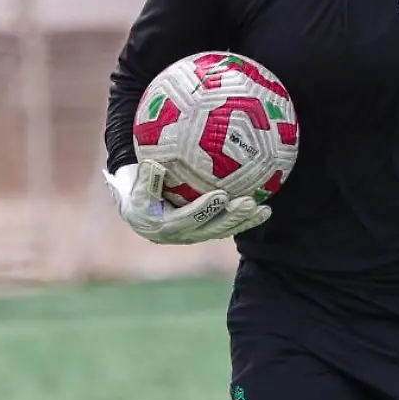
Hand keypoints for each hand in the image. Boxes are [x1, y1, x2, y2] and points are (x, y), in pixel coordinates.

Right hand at [103, 161, 269, 244]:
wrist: (136, 208)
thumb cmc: (134, 190)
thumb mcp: (133, 184)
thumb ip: (145, 178)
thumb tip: (153, 164)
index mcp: (163, 226)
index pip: (186, 219)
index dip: (204, 209)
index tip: (221, 195)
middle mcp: (182, 235)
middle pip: (211, 229)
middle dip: (231, 217)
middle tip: (249, 202)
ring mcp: (196, 235)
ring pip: (223, 230)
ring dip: (244, 221)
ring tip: (263, 209)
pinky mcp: (207, 231)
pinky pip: (229, 226)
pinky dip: (247, 220)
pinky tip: (265, 208)